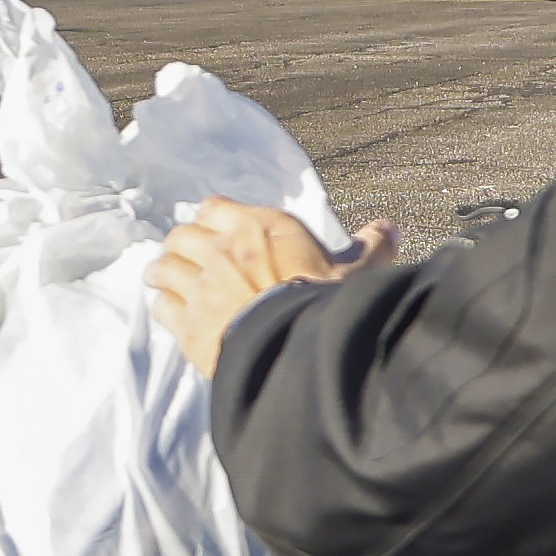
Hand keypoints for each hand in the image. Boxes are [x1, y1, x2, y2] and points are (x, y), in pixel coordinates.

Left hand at [146, 199, 379, 376]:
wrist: (299, 348)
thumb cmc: (326, 303)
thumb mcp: (356, 271)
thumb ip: (370, 246)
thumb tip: (391, 228)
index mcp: (257, 227)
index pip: (213, 207)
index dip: (212, 219)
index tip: (216, 230)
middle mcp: (221, 251)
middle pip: (181, 235)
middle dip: (183, 245)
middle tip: (189, 258)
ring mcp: (199, 287)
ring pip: (163, 268)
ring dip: (166, 274)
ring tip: (171, 281)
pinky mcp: (188, 324)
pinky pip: (163, 306)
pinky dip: (167, 307)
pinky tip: (176, 313)